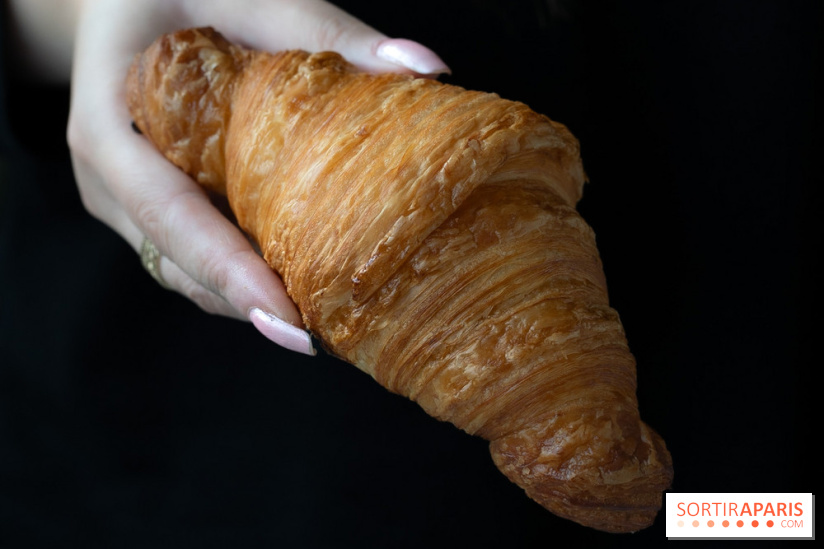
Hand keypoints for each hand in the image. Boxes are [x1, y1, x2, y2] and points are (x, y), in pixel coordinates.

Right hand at [22, 0, 448, 354]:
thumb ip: (320, 30)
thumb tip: (422, 68)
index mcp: (109, 127)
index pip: (168, 214)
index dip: (228, 272)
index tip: (288, 319)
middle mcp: (107, 177)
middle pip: (176, 261)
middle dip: (247, 303)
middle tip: (322, 335)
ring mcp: (121, 198)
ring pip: (182, 270)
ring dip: (244, 297)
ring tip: (317, 321)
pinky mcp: (147, 203)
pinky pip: (189, 252)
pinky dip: (237, 272)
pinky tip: (289, 278)